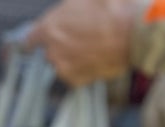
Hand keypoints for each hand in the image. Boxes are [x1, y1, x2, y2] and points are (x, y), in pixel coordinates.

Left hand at [24, 0, 138, 86]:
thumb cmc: (112, 8)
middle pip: (50, 50)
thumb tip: (71, 7)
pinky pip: (75, 73)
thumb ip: (71, 5)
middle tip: (81, 33)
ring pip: (63, 62)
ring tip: (93, 43)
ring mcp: (64, 68)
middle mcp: (52, 51)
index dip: (35, 38)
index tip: (34, 42)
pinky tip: (97, 54)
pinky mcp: (77, 81)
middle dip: (62, 43)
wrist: (134, 31)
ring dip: (73, 55)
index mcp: (49, 27)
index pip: (30, 38)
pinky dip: (83, 66)